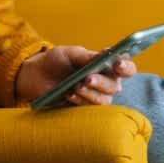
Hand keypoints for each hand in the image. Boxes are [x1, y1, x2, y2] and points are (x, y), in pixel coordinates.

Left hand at [14, 45, 138, 106]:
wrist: (37, 76)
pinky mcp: (84, 109)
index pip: (127, 68)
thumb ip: (87, 56)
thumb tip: (104, 55)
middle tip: (87, 78)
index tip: (117, 63)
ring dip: (89, 93)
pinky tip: (68, 94)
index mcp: (107, 66)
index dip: (126, 67)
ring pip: (104, 100)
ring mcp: (97, 97)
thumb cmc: (56, 61)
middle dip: (101, 82)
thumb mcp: (70, 53)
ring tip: (74, 86)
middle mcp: (107, 83)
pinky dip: (79, 101)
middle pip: (115, 86)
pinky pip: (89, 110)